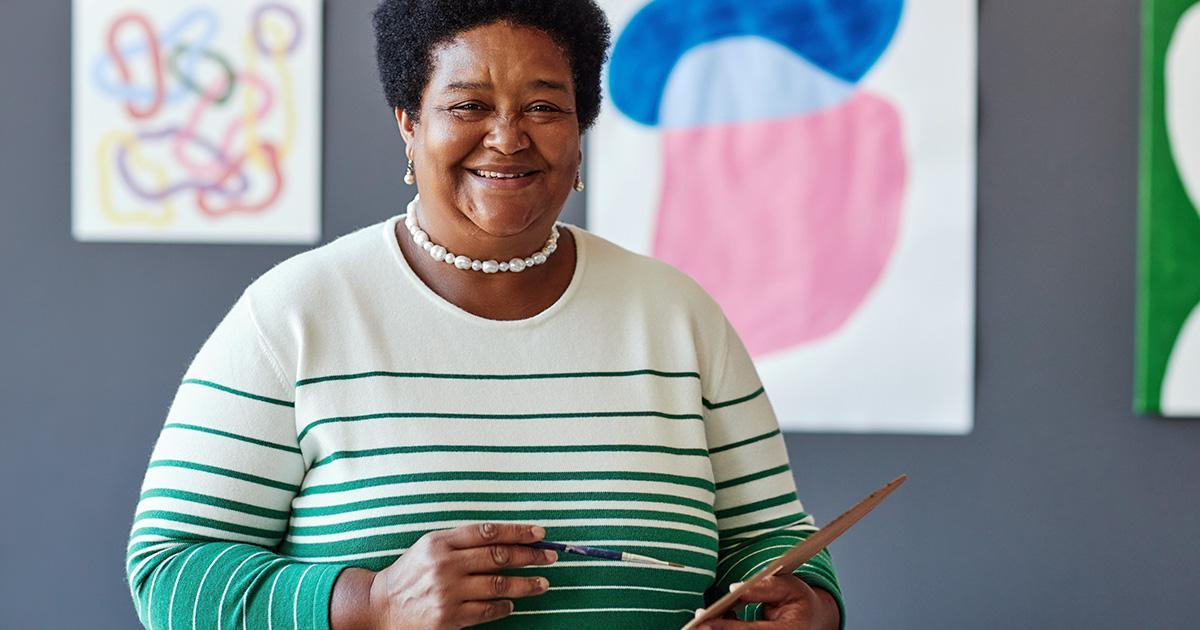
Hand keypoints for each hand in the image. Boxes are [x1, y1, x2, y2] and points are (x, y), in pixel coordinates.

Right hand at [366, 522, 556, 628]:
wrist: (381, 605)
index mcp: (440, 542)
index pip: (488, 532)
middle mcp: (445, 565)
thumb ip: (461, 540)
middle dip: (529, 556)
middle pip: (498, 557)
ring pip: (498, 585)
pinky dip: (503, 606)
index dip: (517, 532)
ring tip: (543, 583)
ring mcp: (448, 592)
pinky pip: (486, 611)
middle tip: (550, 557)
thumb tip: (503, 538)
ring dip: (525, 584)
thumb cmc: (410, 572)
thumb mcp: (429, 545)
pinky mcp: (449, 617)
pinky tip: (512, 603)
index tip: (539, 533)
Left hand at [694, 575, 839, 629]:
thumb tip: (735, 588)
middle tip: (695, 624)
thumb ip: (764, 586)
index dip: (728, 627)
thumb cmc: (798, 601)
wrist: (811, 620)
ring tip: (700, 621)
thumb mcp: (789, 586)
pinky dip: (724, 629)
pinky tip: (712, 622)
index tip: (706, 621)